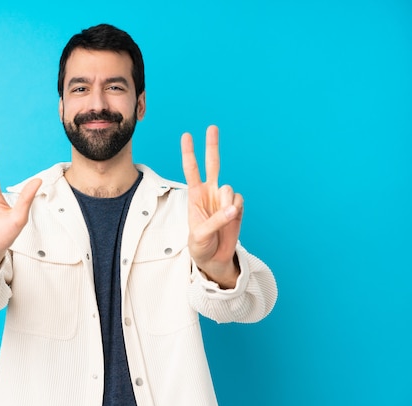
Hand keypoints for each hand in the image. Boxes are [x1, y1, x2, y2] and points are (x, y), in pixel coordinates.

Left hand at [181, 125, 242, 288]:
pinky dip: (235, 209)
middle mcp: (209, 192)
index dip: (189, 153)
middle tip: (212, 127)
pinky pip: (239, 201)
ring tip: (222, 218)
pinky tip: (231, 218)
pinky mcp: (237, 207)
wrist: (214, 257)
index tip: (187, 135)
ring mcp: (224, 198)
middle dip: (212, 146)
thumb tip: (233, 208)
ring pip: (229, 188)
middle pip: (212, 164)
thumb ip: (216, 220)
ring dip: (226, 202)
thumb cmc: (200, 244)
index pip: (191, 169)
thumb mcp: (200, 234)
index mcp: (195, 195)